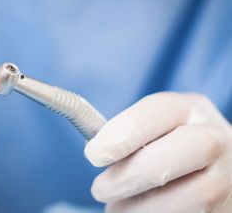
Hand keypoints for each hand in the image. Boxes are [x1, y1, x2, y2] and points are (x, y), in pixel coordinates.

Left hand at [84, 92, 231, 212]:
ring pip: (196, 193)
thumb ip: (128, 136)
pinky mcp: (227, 207)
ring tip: (117, 208)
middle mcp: (217, 137)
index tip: (94, 155)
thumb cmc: (164, 150)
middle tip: (100, 189)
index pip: (161, 110)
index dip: (125, 132)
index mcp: (190, 109)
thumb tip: (97, 151)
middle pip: (187, 149)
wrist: (212, 173)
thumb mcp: (150, 131)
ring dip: (143, 207)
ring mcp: (228, 175)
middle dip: (134, 174)